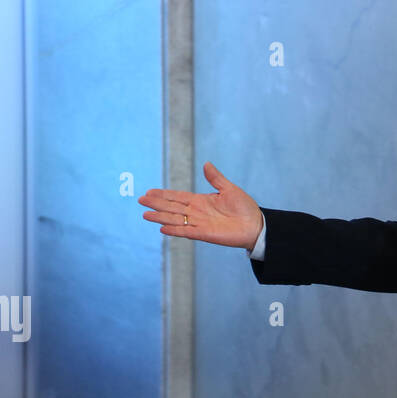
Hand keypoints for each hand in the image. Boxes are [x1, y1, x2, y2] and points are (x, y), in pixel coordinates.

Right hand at [139, 161, 262, 250]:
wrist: (256, 224)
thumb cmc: (244, 207)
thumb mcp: (229, 189)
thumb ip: (216, 178)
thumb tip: (206, 163)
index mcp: (201, 201)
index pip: (178, 197)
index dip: (164, 194)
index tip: (149, 192)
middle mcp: (197, 212)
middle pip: (172, 207)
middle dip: (157, 204)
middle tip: (140, 200)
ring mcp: (199, 223)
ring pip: (175, 219)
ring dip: (160, 217)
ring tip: (145, 214)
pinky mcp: (204, 234)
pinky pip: (186, 231)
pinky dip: (174, 230)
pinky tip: (162, 227)